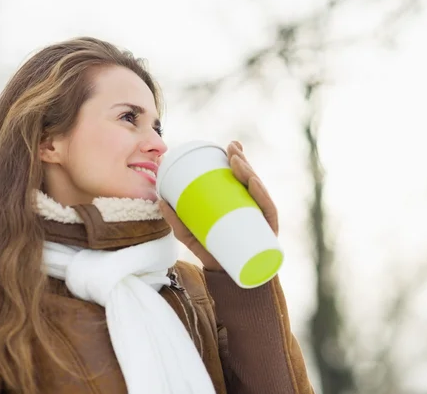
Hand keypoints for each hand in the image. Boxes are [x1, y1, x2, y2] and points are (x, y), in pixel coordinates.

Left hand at [158, 141, 278, 270]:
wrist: (230, 282)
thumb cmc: (214, 253)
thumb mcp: (192, 235)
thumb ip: (177, 220)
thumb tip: (159, 200)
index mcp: (241, 204)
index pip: (243, 178)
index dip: (239, 158)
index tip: (229, 145)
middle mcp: (255, 208)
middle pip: (252, 179)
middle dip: (243, 160)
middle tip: (231, 149)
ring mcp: (262, 219)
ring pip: (259, 190)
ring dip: (249, 171)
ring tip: (236, 161)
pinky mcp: (268, 232)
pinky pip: (267, 210)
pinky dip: (261, 195)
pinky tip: (252, 182)